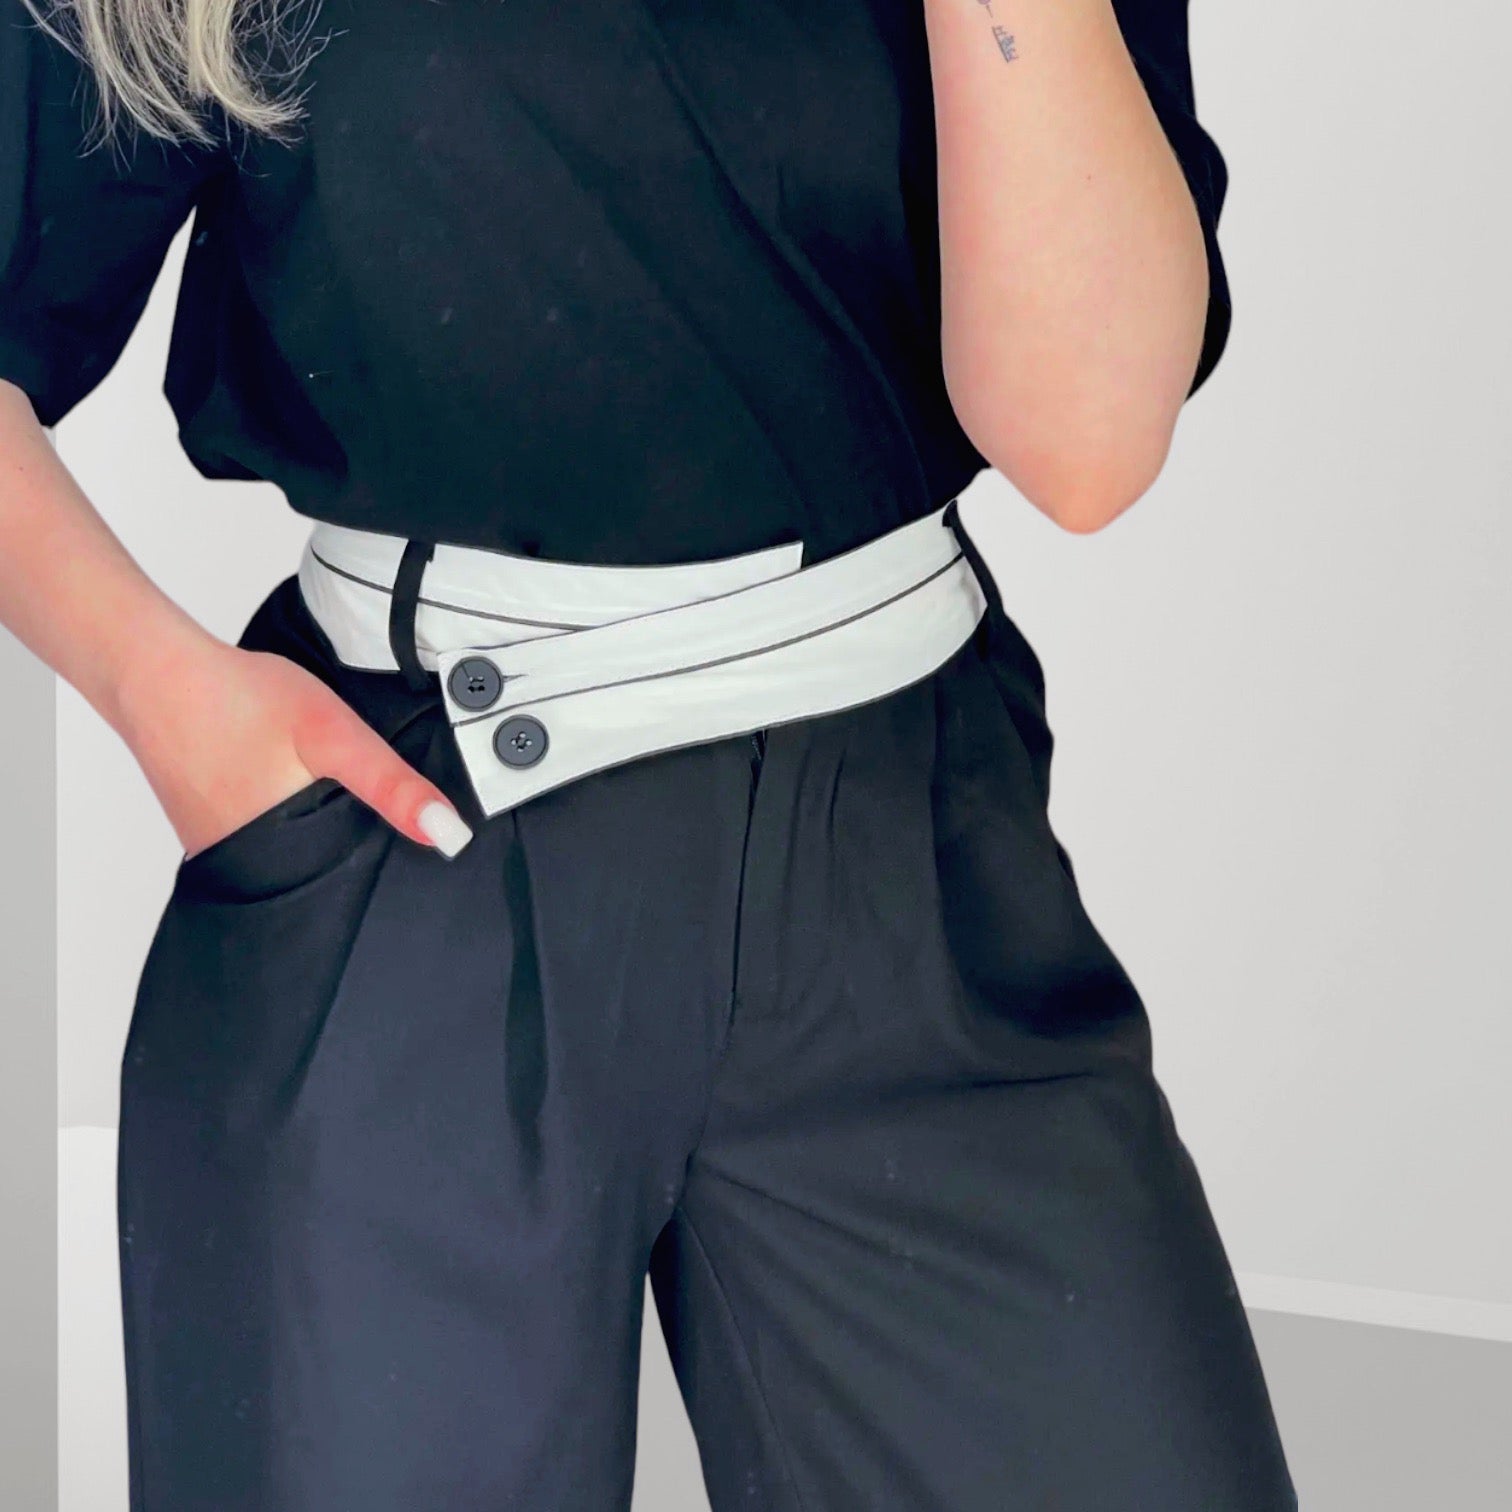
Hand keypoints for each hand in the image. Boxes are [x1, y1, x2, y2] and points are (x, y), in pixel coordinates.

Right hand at [116, 638, 473, 859]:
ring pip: (294, 857)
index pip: (350, 889)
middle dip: (352, 850)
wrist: (158, 674)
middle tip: (359, 804)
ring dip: (318, 834)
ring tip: (328, 794)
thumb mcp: (335, 735)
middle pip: (323, 875)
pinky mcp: (209, 834)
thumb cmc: (241, 699)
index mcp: (281, 860)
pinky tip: (292, 787)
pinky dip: (285, 817)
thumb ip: (391, 786)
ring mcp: (221, 853)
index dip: (383, 867)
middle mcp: (246, 869)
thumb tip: (449, 836)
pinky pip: (265, 839)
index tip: (399, 844)